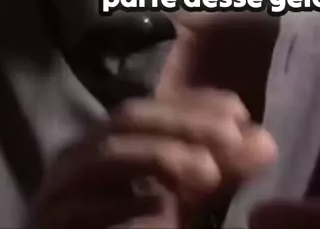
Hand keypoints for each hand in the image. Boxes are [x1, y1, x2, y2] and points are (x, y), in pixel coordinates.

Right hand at [28, 21, 276, 228]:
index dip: (198, 103)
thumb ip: (222, 169)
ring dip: (161, 156)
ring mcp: (62, 185)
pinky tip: (160, 212)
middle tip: (233, 139)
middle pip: (129, 116)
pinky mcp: (53, 218)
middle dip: (184, 122)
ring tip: (208, 174)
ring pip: (107, 153)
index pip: (156, 104)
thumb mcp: (190, 197)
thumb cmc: (141, 225)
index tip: (241, 113)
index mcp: (116, 139)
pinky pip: (81, 205)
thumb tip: (266, 142)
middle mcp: (84, 152)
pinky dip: (122, 204)